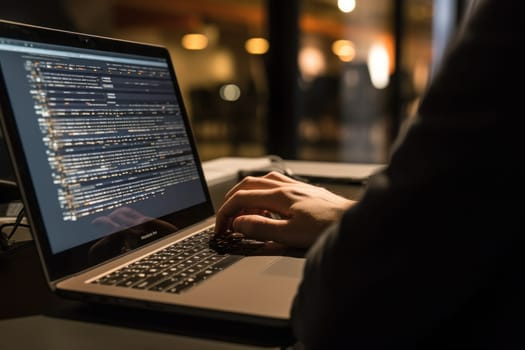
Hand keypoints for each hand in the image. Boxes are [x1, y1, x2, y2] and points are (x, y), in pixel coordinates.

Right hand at [215, 171, 355, 248]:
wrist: (353, 221)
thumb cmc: (327, 228)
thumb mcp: (290, 235)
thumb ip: (262, 228)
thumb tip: (239, 224)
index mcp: (279, 196)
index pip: (242, 198)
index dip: (225, 212)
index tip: (220, 227)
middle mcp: (285, 186)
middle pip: (247, 185)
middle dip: (231, 201)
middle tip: (225, 219)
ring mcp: (295, 186)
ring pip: (261, 181)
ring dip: (245, 195)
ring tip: (242, 212)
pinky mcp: (303, 190)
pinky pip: (274, 184)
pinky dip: (261, 193)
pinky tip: (266, 206)